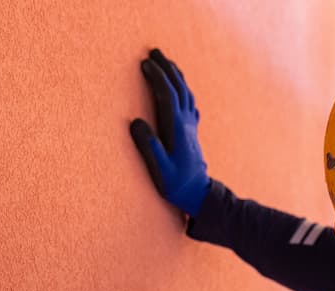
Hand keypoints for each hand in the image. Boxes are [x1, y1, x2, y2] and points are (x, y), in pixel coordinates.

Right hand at [129, 49, 209, 216]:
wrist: (199, 194)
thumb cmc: (176, 185)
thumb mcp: (160, 171)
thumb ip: (149, 147)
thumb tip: (135, 122)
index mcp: (177, 129)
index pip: (168, 96)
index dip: (157, 78)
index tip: (145, 64)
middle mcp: (186, 123)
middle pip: (179, 88)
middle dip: (166, 68)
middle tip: (154, 52)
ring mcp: (191, 126)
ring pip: (186, 93)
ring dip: (176, 75)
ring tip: (166, 61)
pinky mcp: (192, 131)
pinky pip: (189, 102)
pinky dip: (183, 89)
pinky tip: (180, 87)